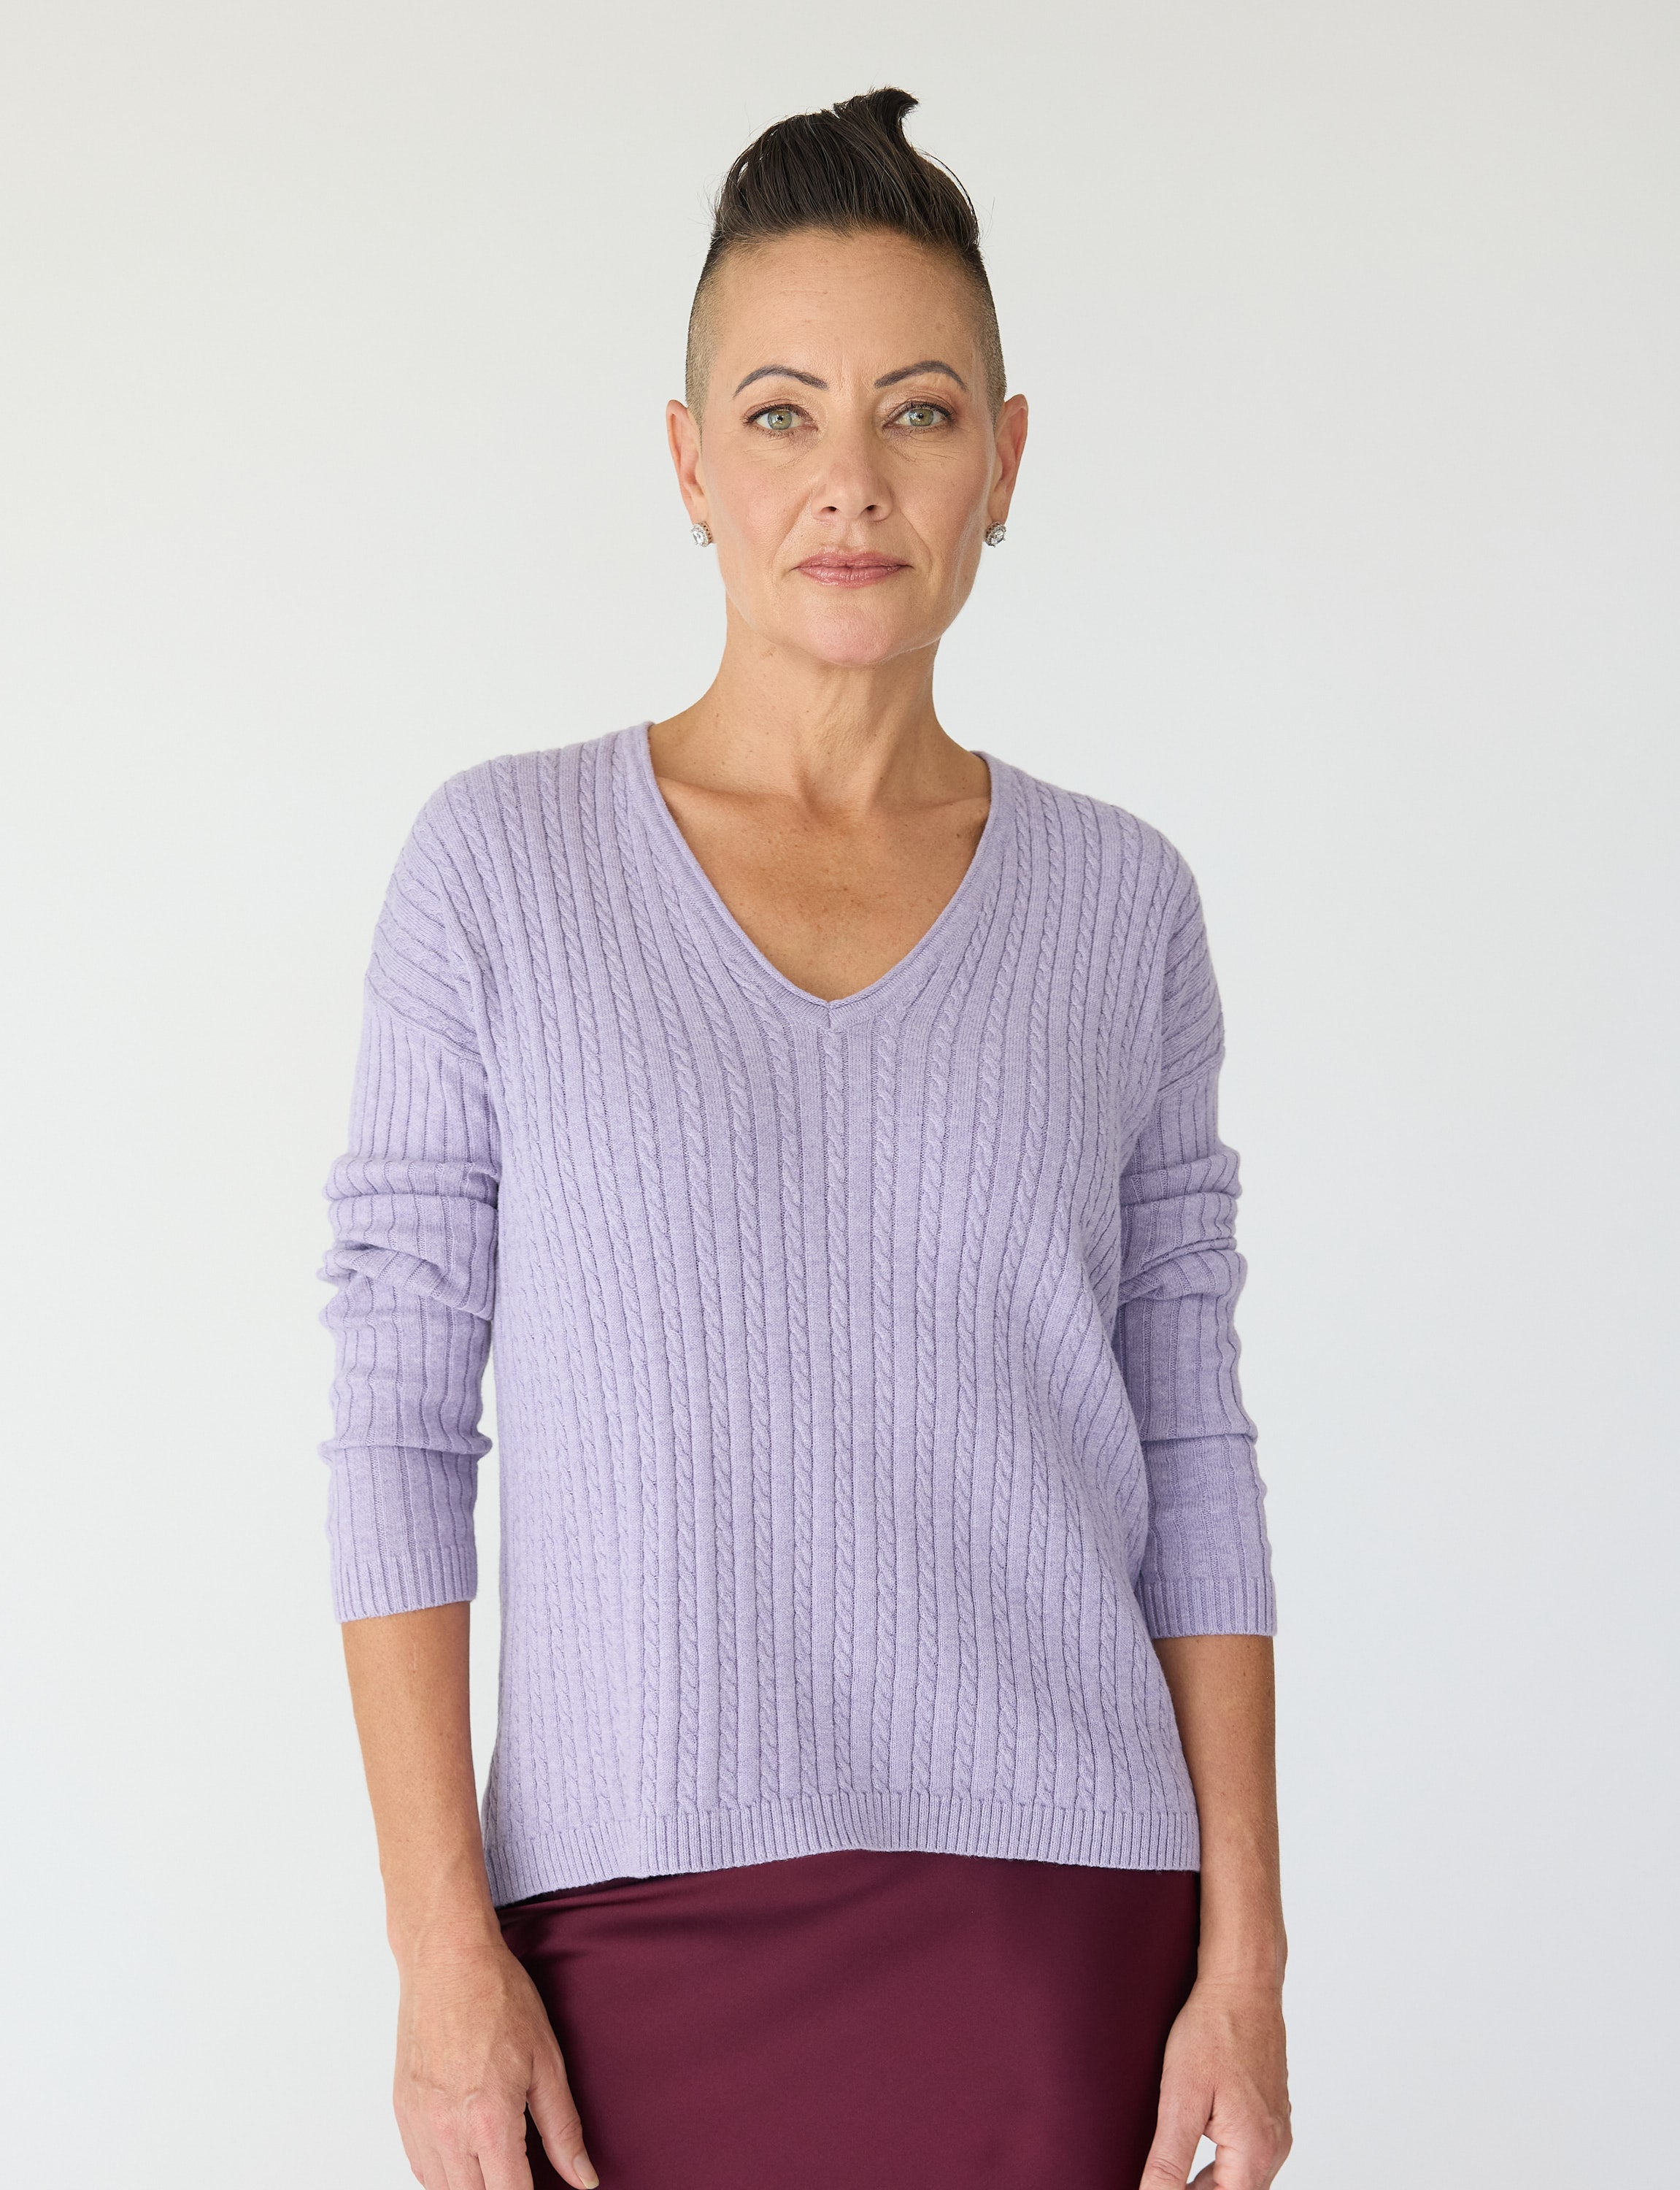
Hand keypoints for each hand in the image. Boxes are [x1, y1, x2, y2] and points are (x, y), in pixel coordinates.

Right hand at [392, 1933, 597, 2189]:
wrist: (446, 1958)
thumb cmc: (498, 1997)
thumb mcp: (547, 2060)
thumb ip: (563, 2128)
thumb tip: (583, 2177)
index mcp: (489, 2120)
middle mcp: (447, 2131)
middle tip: (522, 2170)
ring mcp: (419, 2123)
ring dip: (472, 2185)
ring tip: (497, 2164)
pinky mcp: (403, 2111)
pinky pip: (420, 2167)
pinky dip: (444, 2173)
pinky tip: (466, 2154)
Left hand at [1140, 1973, 1291, 2188]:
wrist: (1242, 1984)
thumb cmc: (1214, 2031)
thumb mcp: (1180, 2098)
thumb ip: (1169, 2159)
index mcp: (1255, 2151)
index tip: (1161, 2188)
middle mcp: (1274, 2146)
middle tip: (1162, 2179)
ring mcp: (1277, 2128)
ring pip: (1243, 2177)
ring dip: (1209, 2182)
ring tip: (1173, 2172)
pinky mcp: (1272, 2112)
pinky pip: (1249, 2153)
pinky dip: (1223, 2161)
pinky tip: (1197, 2144)